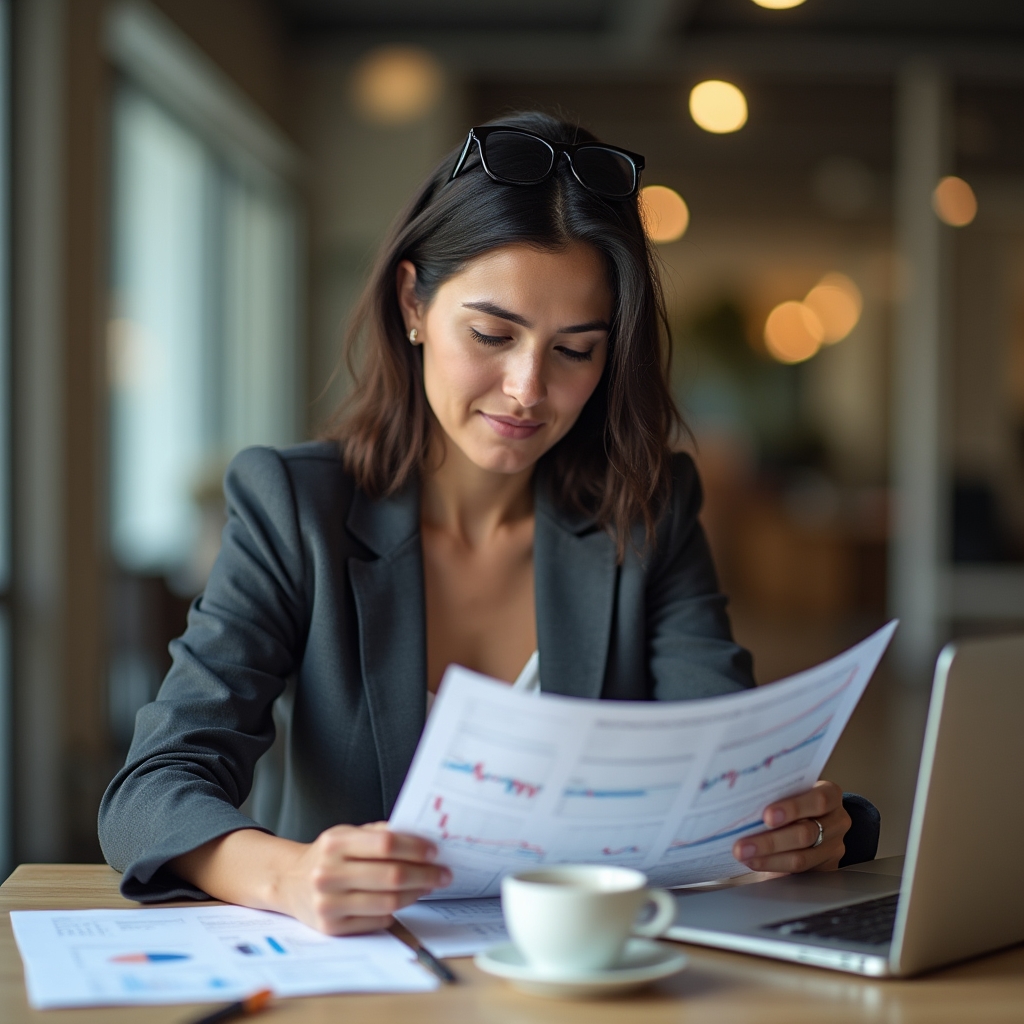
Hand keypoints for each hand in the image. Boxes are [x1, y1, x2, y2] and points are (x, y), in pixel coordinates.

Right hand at [275, 822, 451, 934]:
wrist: (290, 882)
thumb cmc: (328, 856)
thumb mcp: (347, 835)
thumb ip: (379, 834)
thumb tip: (421, 839)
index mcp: (335, 842)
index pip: (385, 843)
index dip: (415, 848)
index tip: (435, 851)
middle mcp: (328, 873)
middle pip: (391, 875)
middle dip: (425, 874)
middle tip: (443, 873)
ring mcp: (328, 903)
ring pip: (388, 901)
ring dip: (416, 894)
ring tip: (428, 886)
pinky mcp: (331, 928)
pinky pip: (377, 920)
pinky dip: (396, 910)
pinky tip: (402, 900)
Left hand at [732, 780, 849, 873]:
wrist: (815, 817)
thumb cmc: (795, 797)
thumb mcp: (793, 789)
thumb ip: (777, 793)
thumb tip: (742, 802)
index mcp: (831, 794)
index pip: (818, 800)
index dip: (793, 808)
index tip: (767, 815)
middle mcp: (837, 821)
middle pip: (806, 834)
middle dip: (770, 841)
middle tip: (742, 845)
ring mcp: (834, 847)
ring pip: (801, 858)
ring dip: (768, 858)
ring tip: (743, 856)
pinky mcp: (827, 868)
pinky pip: (799, 872)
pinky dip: (773, 866)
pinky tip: (754, 862)